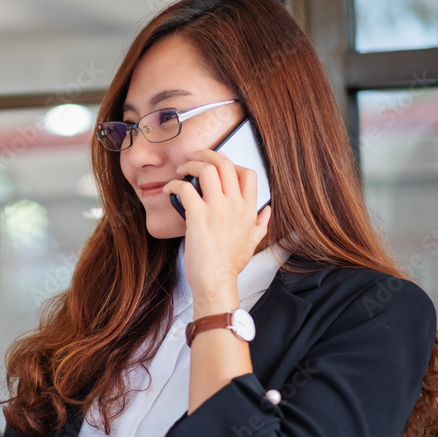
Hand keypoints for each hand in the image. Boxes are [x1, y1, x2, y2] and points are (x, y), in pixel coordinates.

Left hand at [163, 148, 270, 314]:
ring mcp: (217, 209)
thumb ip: (261, 224)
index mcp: (249, 211)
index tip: (217, 165)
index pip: (248, 174)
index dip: (232, 163)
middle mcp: (235, 206)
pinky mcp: (198, 216)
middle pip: (226, 164)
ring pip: (207, 169)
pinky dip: (175, 184)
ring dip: (191, 164)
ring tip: (181, 169)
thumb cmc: (229, 266)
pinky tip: (169, 188)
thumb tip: (268, 211)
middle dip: (208, 154)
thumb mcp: (253, 243)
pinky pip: (186, 188)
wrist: (216, 282)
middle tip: (194, 156)